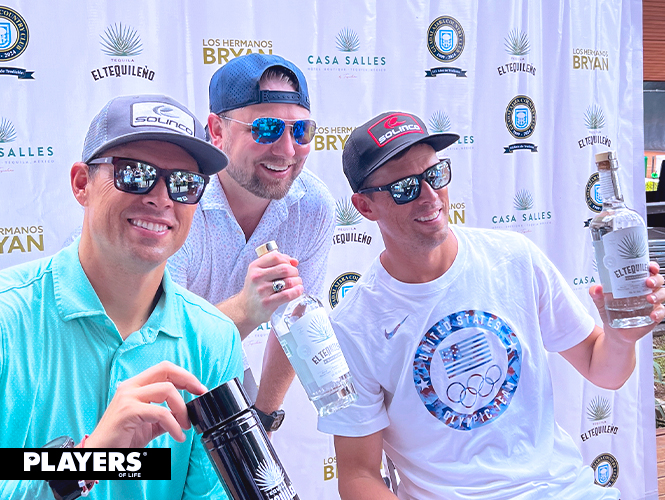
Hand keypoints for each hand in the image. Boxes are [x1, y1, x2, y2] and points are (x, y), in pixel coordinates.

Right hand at [84, 361, 207, 447]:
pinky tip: (178, 436)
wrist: (99, 455)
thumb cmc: (122, 439)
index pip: (164, 369)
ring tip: (185, 426)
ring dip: (182, 409)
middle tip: (200, 395)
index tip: (199, 389)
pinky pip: (160, 412)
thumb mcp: (150, 424)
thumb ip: (166, 415)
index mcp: (136, 386)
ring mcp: (128, 397)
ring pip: (167, 390)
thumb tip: (185, 413)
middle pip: (166, 369)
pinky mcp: (128, 411)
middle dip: (188, 380)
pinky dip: (174, 425)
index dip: (185, 375)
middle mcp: (131, 386)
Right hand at [237, 250, 303, 326]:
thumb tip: (294, 261)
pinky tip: (298, 290)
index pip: (276, 256)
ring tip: (297, 284)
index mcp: (255, 266)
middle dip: (294, 271)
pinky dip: (297, 291)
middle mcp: (257, 277)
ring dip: (297, 281)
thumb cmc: (256, 288)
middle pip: (285, 268)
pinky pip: (288, 295)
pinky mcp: (268, 303)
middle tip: (294, 276)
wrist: (246, 309)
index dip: (287, 260)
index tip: (289, 265)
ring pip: (289, 281)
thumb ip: (276, 263)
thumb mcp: (260, 272)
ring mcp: (262, 290)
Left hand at [589, 261, 664, 342]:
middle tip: (648, 282)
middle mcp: (646, 291)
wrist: (614, 331)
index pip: (647, 271)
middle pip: (658, 280)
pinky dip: (658, 313)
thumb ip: (597, 295)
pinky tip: (652, 315)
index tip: (650, 266)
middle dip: (655, 279)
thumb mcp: (601, 302)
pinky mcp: (654, 315)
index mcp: (635, 283)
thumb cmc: (610, 312)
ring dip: (657, 295)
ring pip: (662, 294)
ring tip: (649, 299)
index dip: (651, 266)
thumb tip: (596, 288)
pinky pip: (661, 312)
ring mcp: (652, 303)